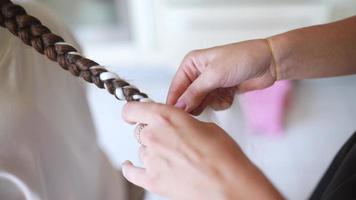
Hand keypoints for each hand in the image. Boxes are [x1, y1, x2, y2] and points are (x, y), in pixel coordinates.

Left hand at [121, 102, 281, 199]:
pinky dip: (130, 168)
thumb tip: (178, 127)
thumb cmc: (223, 156)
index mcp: (166, 117)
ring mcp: (151, 159)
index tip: (134, 114)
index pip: (132, 109)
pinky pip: (131, 172)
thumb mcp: (205, 126)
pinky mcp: (151, 180)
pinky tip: (130, 166)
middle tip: (168, 139)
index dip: (133, 111)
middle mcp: (154, 136)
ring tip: (173, 158)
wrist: (229, 184)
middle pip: (140, 131)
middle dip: (151, 133)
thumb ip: (183, 123)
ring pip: (142, 150)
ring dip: (152, 151)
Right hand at [167, 39, 275, 114]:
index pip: (176, 87)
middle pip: (187, 98)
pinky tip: (231, 94)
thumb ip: (194, 92)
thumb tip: (179, 106)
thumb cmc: (243, 59)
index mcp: (191, 64)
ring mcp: (210, 84)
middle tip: (207, 104)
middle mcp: (198, 74)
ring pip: (201, 104)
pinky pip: (214, 105)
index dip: (175, 103)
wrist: (269, 63)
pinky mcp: (220, 92)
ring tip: (222, 94)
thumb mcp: (214, 75)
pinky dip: (222, 102)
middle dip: (197, 104)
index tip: (176, 118)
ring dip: (212, 103)